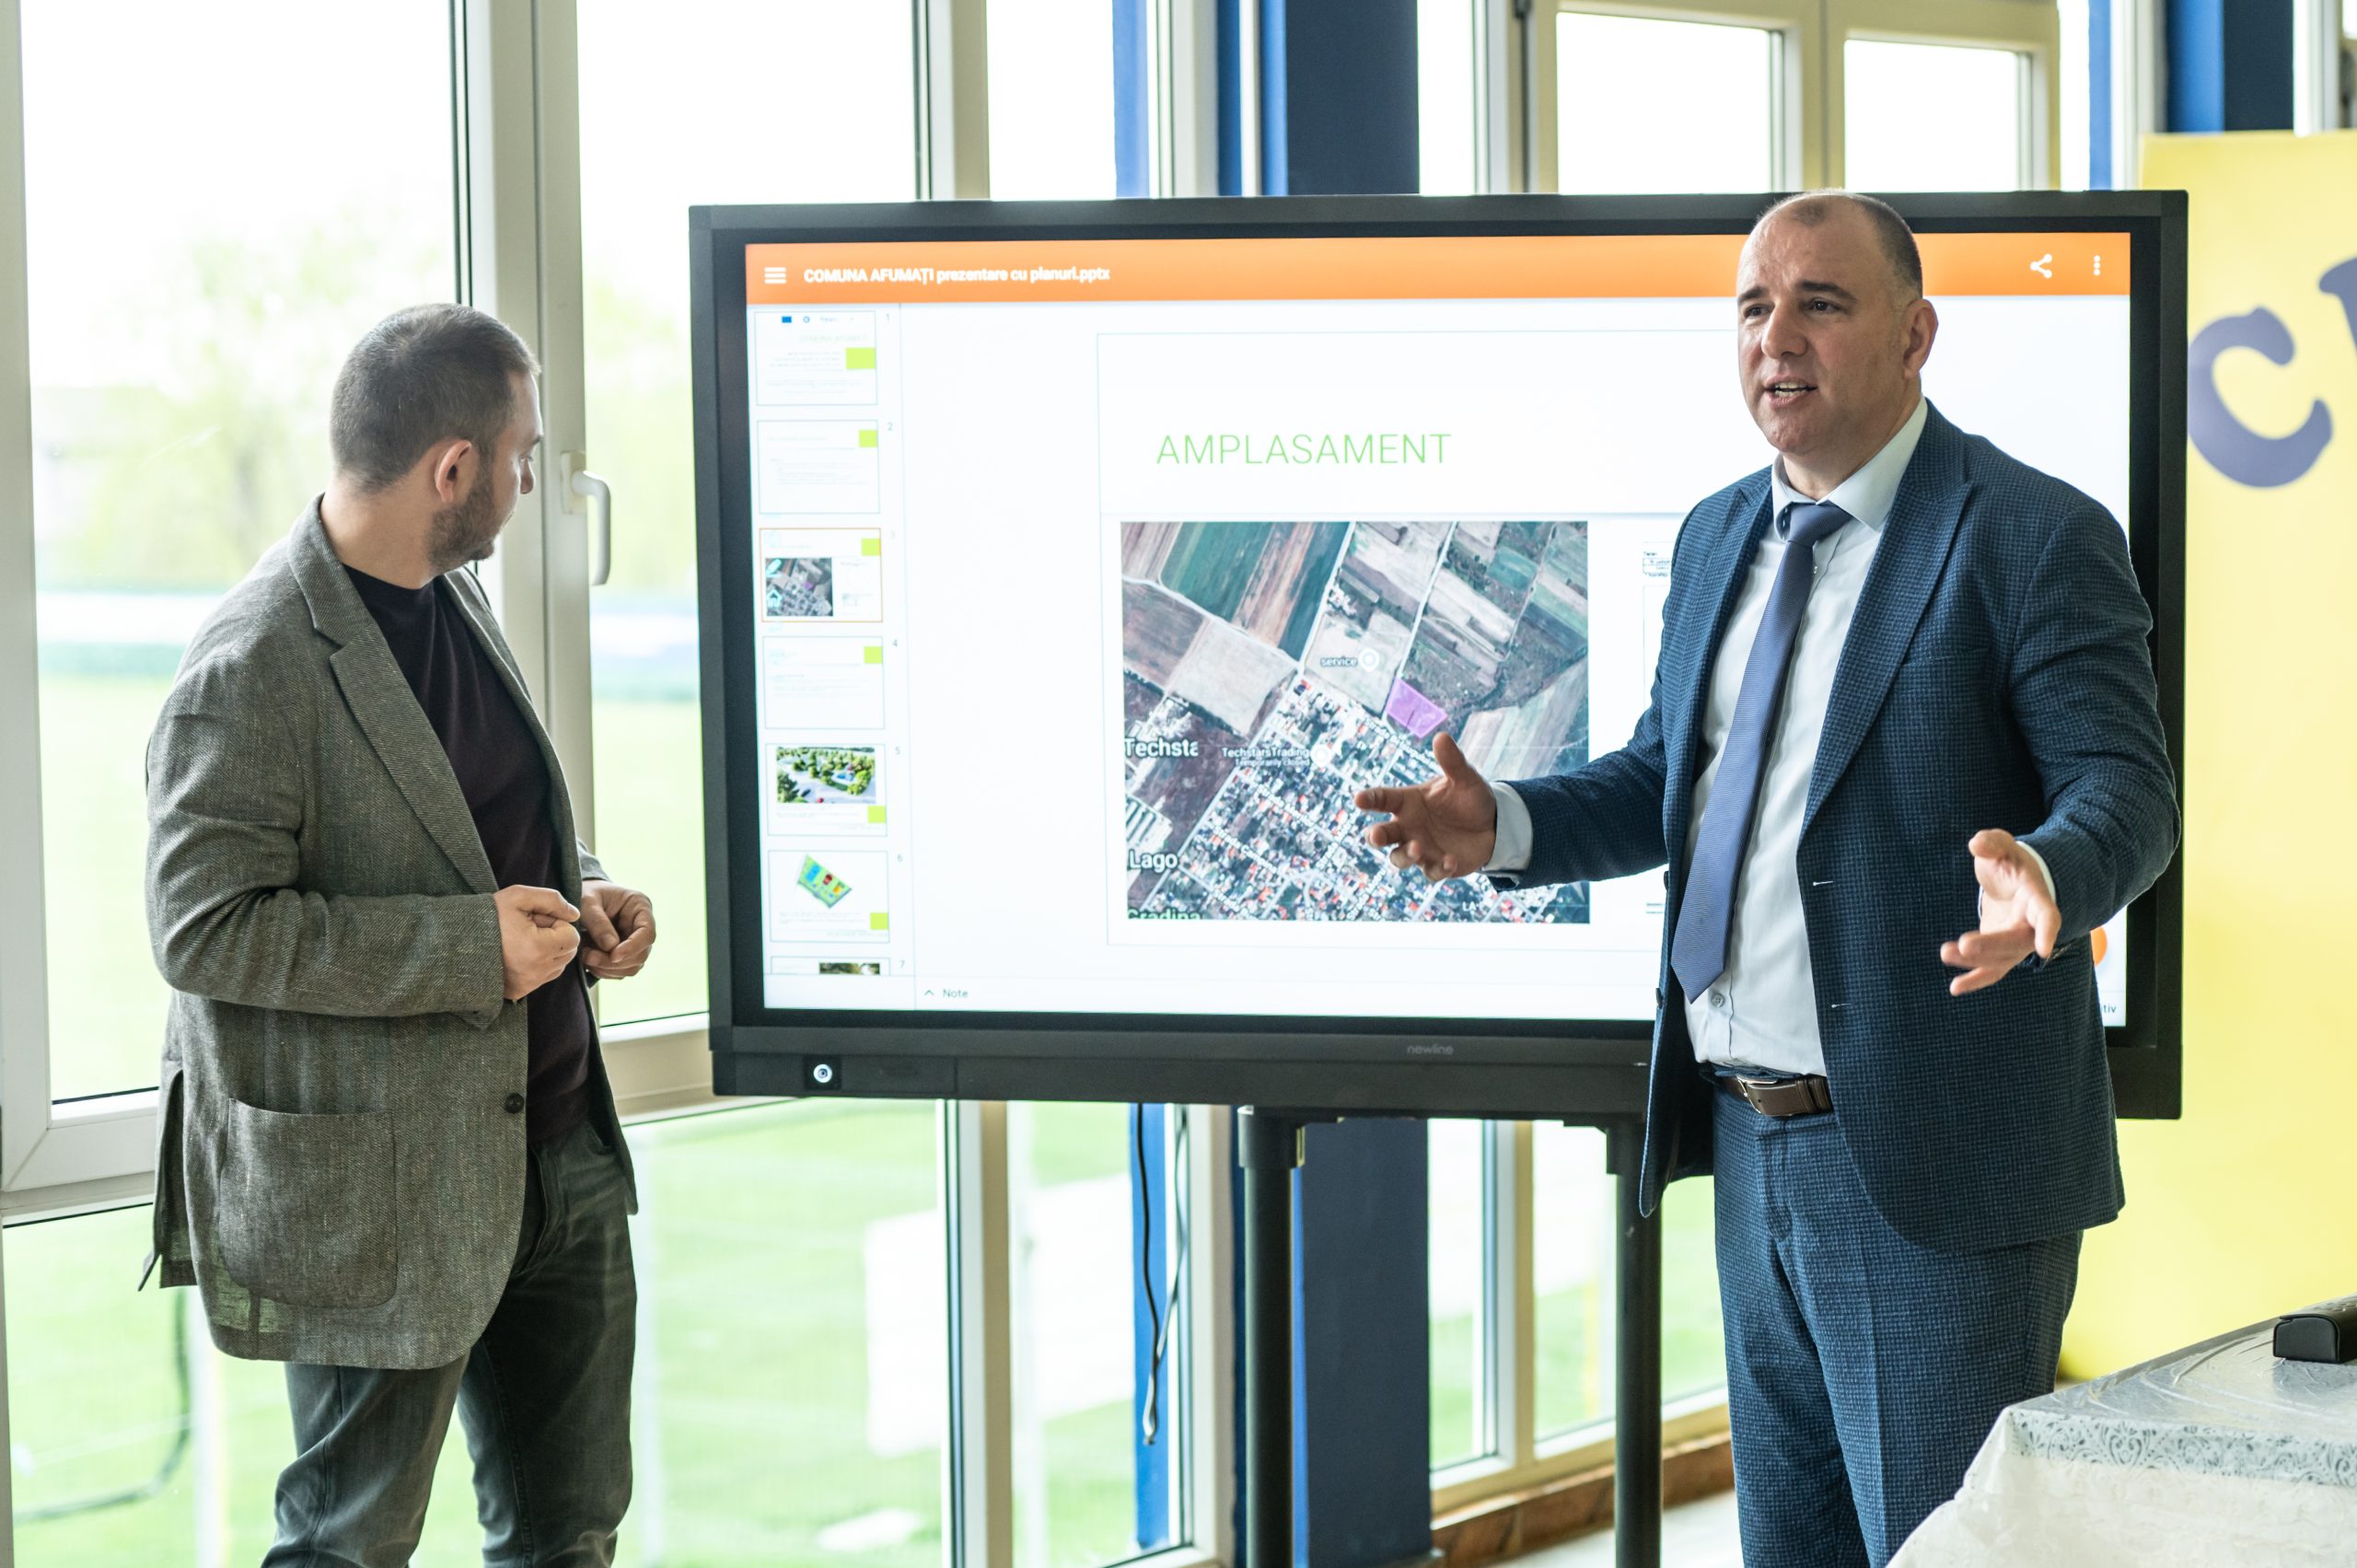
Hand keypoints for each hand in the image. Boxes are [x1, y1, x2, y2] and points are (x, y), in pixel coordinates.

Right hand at [496, 885, 580, 1000]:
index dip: (557, 924)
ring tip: (523, 941)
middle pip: (568, 953)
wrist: (457, 941)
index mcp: (537, 949)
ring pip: (558, 965)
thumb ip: (552, 900)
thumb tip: (575, 914)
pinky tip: (519, 953)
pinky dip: (539, 964)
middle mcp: (535, 972)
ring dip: (548, 951)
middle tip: (529, 929)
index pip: (572, 937)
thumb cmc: (488, 916)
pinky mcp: (519, 992)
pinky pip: (544, 977)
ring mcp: (527, 985)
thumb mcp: (519, 896)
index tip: (536, 920)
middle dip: (555, 937)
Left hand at [579, 880, 656, 980]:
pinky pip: (620, 972)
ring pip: (631, 967)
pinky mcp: (625, 955)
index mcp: (640, 907)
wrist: (579, 898)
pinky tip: (589, 959)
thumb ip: (598, 922)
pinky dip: (603, 971)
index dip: (633, 947)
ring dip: (607, 968)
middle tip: (588, 957)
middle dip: (614, 961)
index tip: (613, 955)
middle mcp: (642, 926)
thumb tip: (611, 947)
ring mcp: (635, 942)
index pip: (647, 933)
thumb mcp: (587, 902)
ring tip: (585, 955)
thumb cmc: (584, 894)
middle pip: (641, 954)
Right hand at [1354, 732, 1498, 881]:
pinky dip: (1438, 868)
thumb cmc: (1469, 798)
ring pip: (1399, 857)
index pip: (1382, 799)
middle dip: (1377, 835)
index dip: (1369, 799)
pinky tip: (1451, 860)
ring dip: (1405, 855)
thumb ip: (1452, 761)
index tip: (1359, 798)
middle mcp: (1408, 827)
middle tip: (1376, 835)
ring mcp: (1420, 848)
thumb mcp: (1464, 778)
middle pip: (1383, 834)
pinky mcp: (1436, 865)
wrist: (1493, 824)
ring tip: (1417, 848)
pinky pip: (1431, 871)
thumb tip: (1441, 736)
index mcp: (1408, 802)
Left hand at [1941, 829, 2059, 996]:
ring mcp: (2016, 942)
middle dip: (1991, 946)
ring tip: (1944, 953)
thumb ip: (1992, 842)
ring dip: (1974, 961)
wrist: (2014, 881)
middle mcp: (2031, 925)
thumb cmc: (2009, 862)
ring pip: (2000, 959)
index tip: (2043, 948)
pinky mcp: (2000, 952)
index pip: (2048, 915)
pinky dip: (1975, 980)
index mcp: (2037, 897)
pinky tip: (1955, 988)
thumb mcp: (2002, 845)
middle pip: (2016, 942)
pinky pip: (1991, 970)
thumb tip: (1977, 844)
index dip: (2047, 930)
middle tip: (1963, 944)